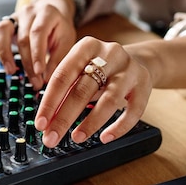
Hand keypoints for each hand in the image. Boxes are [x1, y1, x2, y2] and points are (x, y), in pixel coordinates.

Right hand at [0, 0, 76, 89]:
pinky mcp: (5, 24)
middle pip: (22, 38)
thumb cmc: (59, 28)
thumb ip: (58, 58)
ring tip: (10, 71)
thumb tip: (48, 79)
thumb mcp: (66, 39)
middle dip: (27, 63)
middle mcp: (28, 12)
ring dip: (4, 53)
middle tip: (35, 82)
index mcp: (46, 12)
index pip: (38, 33)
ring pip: (2, 31)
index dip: (37, 54)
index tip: (40, 72)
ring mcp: (14, 16)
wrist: (52, 12)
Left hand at [34, 36, 152, 147]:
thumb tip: (46, 118)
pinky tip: (105, 137)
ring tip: (76, 138)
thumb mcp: (83, 67)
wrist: (140, 59)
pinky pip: (134, 110)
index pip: (63, 76)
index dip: (49, 102)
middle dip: (64, 117)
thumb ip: (66, 88)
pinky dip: (119, 127)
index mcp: (87, 46)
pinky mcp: (145, 84)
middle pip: (83, 89)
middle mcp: (109, 54)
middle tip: (51, 137)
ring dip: (90, 123)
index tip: (40, 123)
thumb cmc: (103, 67)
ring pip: (109, 100)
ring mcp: (129, 69)